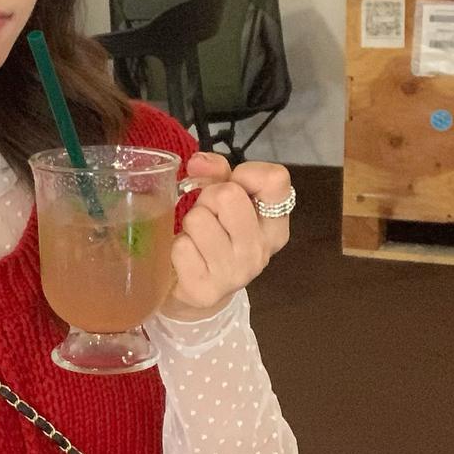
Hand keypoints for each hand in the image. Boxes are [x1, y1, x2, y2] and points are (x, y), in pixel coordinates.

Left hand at [160, 152, 292, 318]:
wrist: (199, 291)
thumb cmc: (215, 238)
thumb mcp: (224, 202)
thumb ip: (217, 173)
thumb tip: (198, 162)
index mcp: (275, 227)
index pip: (275, 179)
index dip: (246, 172)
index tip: (234, 187)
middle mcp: (261, 251)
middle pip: (228, 194)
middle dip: (208, 199)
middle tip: (208, 217)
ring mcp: (235, 273)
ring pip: (198, 219)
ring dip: (190, 224)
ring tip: (197, 238)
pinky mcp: (205, 289)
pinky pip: (181, 246)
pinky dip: (177, 247)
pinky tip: (188, 258)